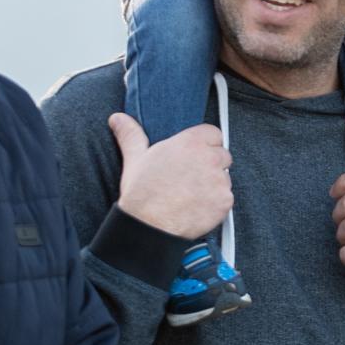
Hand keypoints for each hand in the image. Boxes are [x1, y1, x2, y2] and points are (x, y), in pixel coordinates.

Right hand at [108, 111, 232, 240]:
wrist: (149, 226)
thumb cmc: (142, 193)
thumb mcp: (135, 158)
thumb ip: (131, 134)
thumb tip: (117, 119)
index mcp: (191, 142)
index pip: (213, 134)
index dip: (205, 145)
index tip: (195, 155)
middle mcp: (209, 158)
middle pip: (222, 155)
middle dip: (211, 165)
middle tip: (191, 178)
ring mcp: (219, 180)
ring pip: (225, 178)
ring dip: (214, 184)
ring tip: (190, 194)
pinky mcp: (225, 201)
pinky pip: (226, 198)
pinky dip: (216, 203)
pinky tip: (197, 206)